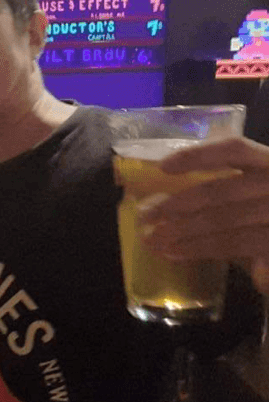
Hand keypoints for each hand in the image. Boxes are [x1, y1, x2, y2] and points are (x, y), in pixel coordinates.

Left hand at [141, 137, 268, 294]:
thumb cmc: (262, 201)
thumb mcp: (252, 179)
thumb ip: (224, 174)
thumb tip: (167, 179)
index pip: (234, 149)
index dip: (197, 155)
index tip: (162, 167)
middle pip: (219, 191)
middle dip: (176, 203)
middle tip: (144, 214)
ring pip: (221, 220)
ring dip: (181, 230)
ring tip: (151, 238)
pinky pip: (231, 245)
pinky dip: (200, 248)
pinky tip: (175, 252)